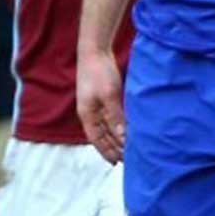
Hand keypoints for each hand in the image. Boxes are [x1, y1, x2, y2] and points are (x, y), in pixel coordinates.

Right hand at [77, 49, 125, 164]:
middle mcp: (90, 112)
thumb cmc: (99, 72)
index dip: (106, 151)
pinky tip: (125, 129)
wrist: (94, 52)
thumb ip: (116, 117)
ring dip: (115, 138)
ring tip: (127, 149)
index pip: (96, 139)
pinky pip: (110, 118)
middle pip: (101, 136)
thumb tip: (123, 137)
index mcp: (87, 114)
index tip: (117, 163)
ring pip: (106, 128)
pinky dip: (118, 126)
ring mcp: (95, 105)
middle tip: (126, 160)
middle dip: (112, 148)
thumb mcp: (109, 96)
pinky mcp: (102, 98)